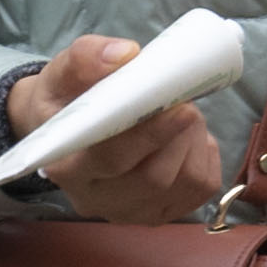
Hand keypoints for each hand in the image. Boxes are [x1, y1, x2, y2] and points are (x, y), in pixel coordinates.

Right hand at [12, 33, 223, 220]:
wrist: (68, 132)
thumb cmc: (66, 102)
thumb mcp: (62, 73)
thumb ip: (85, 59)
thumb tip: (125, 54)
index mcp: (64, 167)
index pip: (110, 159)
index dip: (149, 135)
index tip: (178, 107)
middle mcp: (97, 200)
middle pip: (153, 178)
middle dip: (178, 135)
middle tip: (184, 103)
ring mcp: (132, 212)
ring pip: (184, 182)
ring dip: (193, 141)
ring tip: (181, 114)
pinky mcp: (163, 213)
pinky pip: (202, 186)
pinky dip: (204, 155)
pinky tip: (185, 138)